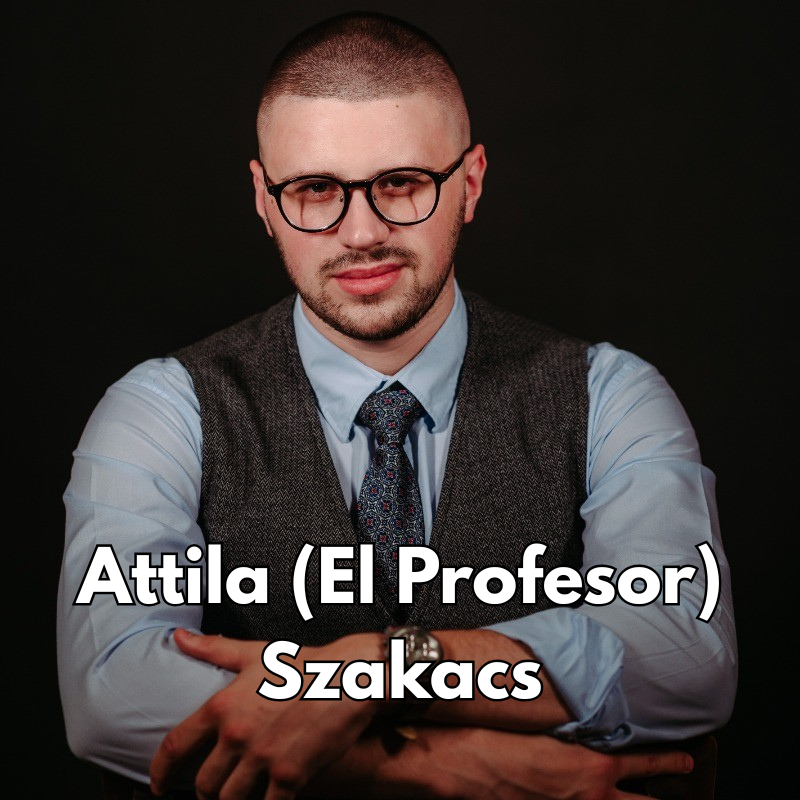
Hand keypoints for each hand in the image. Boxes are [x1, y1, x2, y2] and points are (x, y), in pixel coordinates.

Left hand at [149, 629, 383, 799]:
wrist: (349, 676)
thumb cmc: (303, 663)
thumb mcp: (255, 653)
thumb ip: (213, 649)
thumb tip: (178, 638)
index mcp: (223, 706)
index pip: (175, 747)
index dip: (160, 772)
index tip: (158, 785)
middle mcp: (237, 735)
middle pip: (203, 784)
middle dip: (205, 791)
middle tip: (213, 788)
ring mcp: (263, 759)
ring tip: (238, 794)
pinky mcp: (290, 777)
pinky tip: (268, 799)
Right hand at [401, 725, 694, 799]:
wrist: (469, 768)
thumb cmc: (500, 738)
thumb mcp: (544, 723)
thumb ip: (573, 727)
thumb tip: (585, 717)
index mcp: (593, 768)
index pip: (646, 764)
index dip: (670, 762)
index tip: (686, 760)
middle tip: (676, 791)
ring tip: (645, 799)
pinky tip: (584, 799)